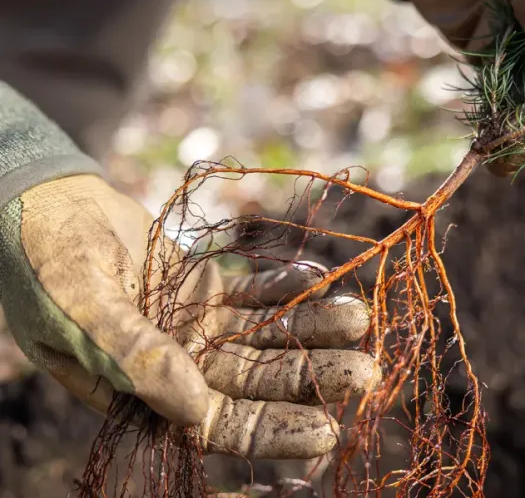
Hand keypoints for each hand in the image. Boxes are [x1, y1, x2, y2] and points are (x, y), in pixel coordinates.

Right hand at [0, 174, 378, 459]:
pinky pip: (256, 291)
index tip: (328, 429)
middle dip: (312, 377)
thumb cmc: (45, 266)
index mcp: (146, 394)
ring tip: (358, 318)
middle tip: (368, 371)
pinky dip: (287, 285)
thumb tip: (196, 412)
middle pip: (259, 381)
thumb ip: (135, 359)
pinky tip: (320, 276)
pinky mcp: (209, 288)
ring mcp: (199, 327)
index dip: (273, 430)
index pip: (220, 424)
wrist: (46, 206)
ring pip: (267, 335)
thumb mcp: (82, 313)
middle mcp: (181, 368)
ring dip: (312, 328)